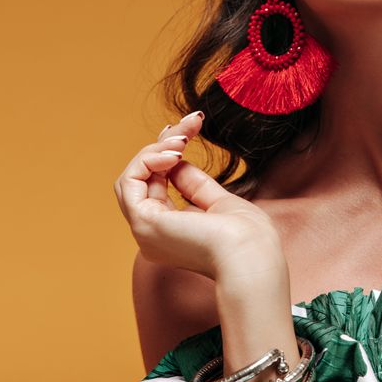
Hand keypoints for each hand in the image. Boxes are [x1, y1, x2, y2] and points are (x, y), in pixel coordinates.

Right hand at [113, 111, 283, 280]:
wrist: (252, 257)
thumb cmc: (248, 238)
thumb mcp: (219, 202)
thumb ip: (194, 184)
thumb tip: (177, 161)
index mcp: (170, 233)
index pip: (154, 185)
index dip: (166, 153)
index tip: (189, 128)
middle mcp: (152, 234)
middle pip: (142, 178)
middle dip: (164, 144)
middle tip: (191, 124)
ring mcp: (145, 231)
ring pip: (132, 177)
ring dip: (155, 149)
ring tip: (182, 140)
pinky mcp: (144, 223)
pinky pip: (129, 181)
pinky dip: (147, 160)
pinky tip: (173, 153)